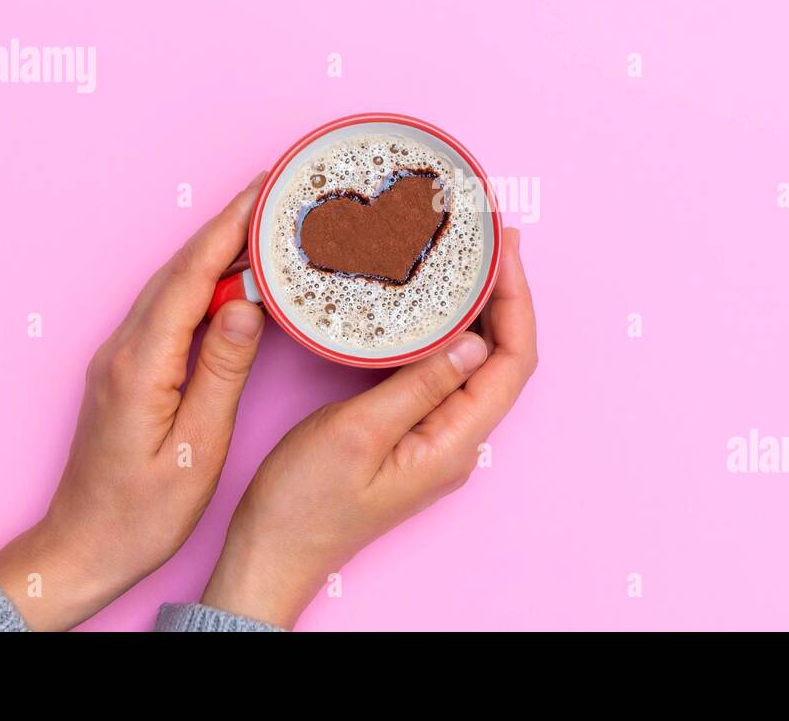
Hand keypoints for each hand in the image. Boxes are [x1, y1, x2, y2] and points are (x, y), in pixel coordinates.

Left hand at [0, 172, 268, 629]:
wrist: (84, 548)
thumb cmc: (143, 513)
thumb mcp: (198, 447)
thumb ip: (222, 371)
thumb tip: (246, 304)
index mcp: (142, 366)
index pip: (192, 277)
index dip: (229, 228)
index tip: (263, 192)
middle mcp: (123, 350)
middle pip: (180, 269)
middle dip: (227, 224)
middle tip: (274, 193)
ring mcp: (120, 358)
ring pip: (172, 285)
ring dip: (215, 250)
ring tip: (261, 225)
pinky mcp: (127, 370)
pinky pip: (167, 309)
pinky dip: (202, 282)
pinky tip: (230, 283)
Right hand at [200, 228, 536, 627]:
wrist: (272, 553)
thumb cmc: (305, 504)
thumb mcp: (358, 433)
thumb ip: (419, 385)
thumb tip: (475, 341)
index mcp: (454, 444)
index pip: (513, 361)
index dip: (516, 298)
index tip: (504, 247)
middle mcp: (457, 441)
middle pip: (504, 358)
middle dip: (505, 293)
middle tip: (492, 236)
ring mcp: (436, 438)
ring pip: (477, 362)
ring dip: (480, 309)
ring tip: (471, 255)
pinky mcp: (412, 433)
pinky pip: (445, 372)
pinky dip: (448, 331)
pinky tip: (432, 302)